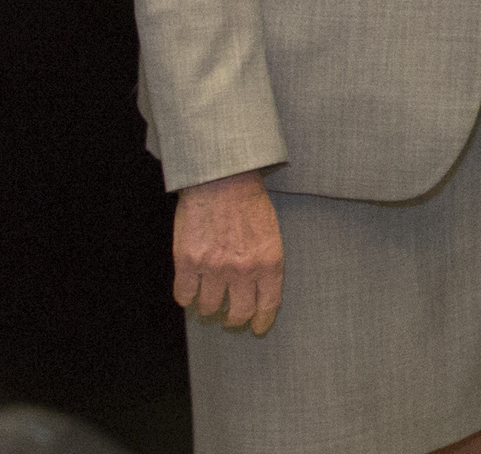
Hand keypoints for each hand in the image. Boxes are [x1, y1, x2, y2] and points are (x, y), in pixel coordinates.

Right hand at [172, 170, 283, 333]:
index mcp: (269, 261)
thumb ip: (266, 262)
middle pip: (237, 314)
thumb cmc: (249, 202)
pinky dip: (187, 295)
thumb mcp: (271, 232)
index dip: (262, 321)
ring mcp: (214, 268)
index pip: (267, 305)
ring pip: (208, 307)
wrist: (223, 179)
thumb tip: (259, 290)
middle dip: (234, 318)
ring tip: (210, 294)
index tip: (258, 327)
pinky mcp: (188, 263)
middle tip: (230, 316)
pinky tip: (191, 286)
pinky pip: (184, 296)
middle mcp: (243, 270)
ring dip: (208, 305)